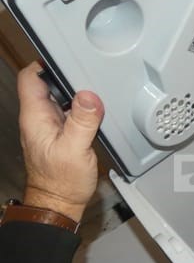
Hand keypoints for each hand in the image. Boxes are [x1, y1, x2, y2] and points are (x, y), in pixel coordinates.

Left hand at [18, 62, 104, 222]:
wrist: (61, 203)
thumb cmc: (62, 182)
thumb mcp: (75, 150)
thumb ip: (82, 122)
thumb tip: (89, 96)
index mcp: (36, 118)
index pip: (30, 78)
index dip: (45, 64)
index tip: (65, 59)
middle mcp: (40, 119)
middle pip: (47, 85)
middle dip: (67, 78)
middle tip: (88, 76)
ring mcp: (50, 127)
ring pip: (61, 98)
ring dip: (76, 95)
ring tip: (94, 94)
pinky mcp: (62, 135)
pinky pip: (70, 113)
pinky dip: (82, 110)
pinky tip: (94, 114)